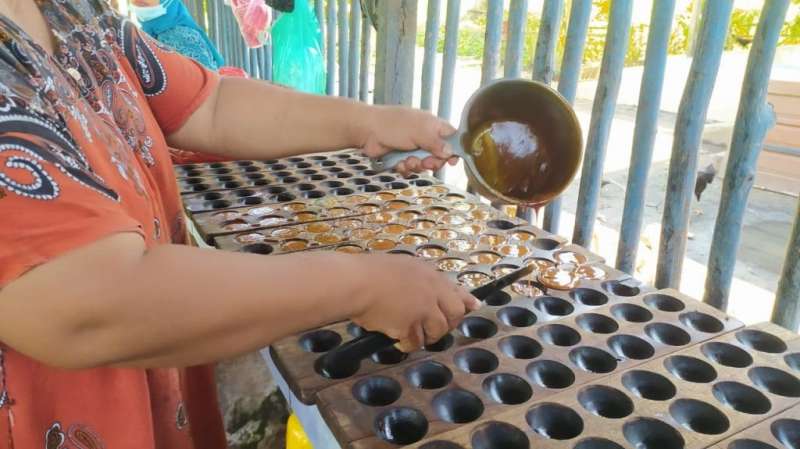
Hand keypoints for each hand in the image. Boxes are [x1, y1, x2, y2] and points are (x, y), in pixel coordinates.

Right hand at [351, 254, 480, 351]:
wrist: (355, 283)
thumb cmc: (368, 273)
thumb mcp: (400, 268)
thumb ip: (418, 279)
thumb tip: (427, 291)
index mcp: (427, 274)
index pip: (455, 289)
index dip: (465, 300)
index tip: (473, 306)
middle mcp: (430, 290)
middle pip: (455, 313)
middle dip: (447, 324)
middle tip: (433, 329)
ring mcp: (422, 309)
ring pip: (437, 331)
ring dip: (426, 336)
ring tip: (411, 335)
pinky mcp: (410, 325)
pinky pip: (415, 342)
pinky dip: (407, 344)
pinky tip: (396, 339)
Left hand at [356, 106, 458, 176]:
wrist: (367, 130)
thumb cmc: (394, 125)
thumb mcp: (420, 132)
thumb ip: (437, 143)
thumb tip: (451, 152)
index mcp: (432, 125)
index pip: (451, 138)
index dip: (453, 150)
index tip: (452, 162)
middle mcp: (424, 136)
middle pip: (438, 155)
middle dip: (432, 162)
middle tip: (425, 163)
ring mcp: (412, 147)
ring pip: (423, 164)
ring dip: (416, 165)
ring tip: (407, 161)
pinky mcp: (400, 157)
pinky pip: (410, 168)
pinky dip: (404, 168)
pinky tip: (398, 163)